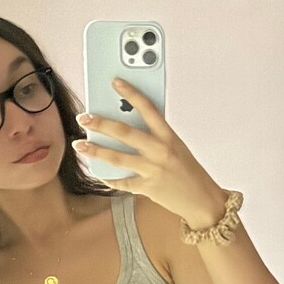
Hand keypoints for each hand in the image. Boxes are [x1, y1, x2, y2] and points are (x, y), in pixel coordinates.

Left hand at [73, 78, 226, 226]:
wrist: (203, 200)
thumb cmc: (189, 171)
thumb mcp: (176, 147)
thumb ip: (155, 136)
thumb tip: (126, 123)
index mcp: (169, 136)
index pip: (148, 108)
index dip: (131, 93)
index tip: (115, 82)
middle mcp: (161, 151)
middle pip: (125, 133)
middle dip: (101, 123)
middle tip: (84, 118)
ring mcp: (153, 170)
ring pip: (117, 158)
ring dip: (95, 150)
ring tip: (79, 144)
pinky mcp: (148, 188)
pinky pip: (122, 182)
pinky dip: (109, 178)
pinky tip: (98, 173)